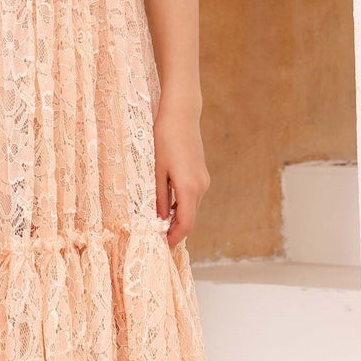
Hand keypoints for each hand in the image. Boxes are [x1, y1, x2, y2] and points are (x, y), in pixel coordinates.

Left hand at [153, 101, 209, 250]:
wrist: (181, 115)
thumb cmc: (165, 139)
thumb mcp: (157, 170)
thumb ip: (160, 197)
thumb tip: (160, 218)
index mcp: (189, 188)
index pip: (186, 224)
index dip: (175, 238)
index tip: (162, 245)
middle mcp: (201, 187)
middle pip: (190, 219)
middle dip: (176, 231)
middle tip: (158, 238)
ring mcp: (203, 180)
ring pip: (192, 208)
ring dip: (178, 219)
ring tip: (159, 224)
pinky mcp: (201, 174)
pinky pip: (193, 198)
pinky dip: (182, 207)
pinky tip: (168, 206)